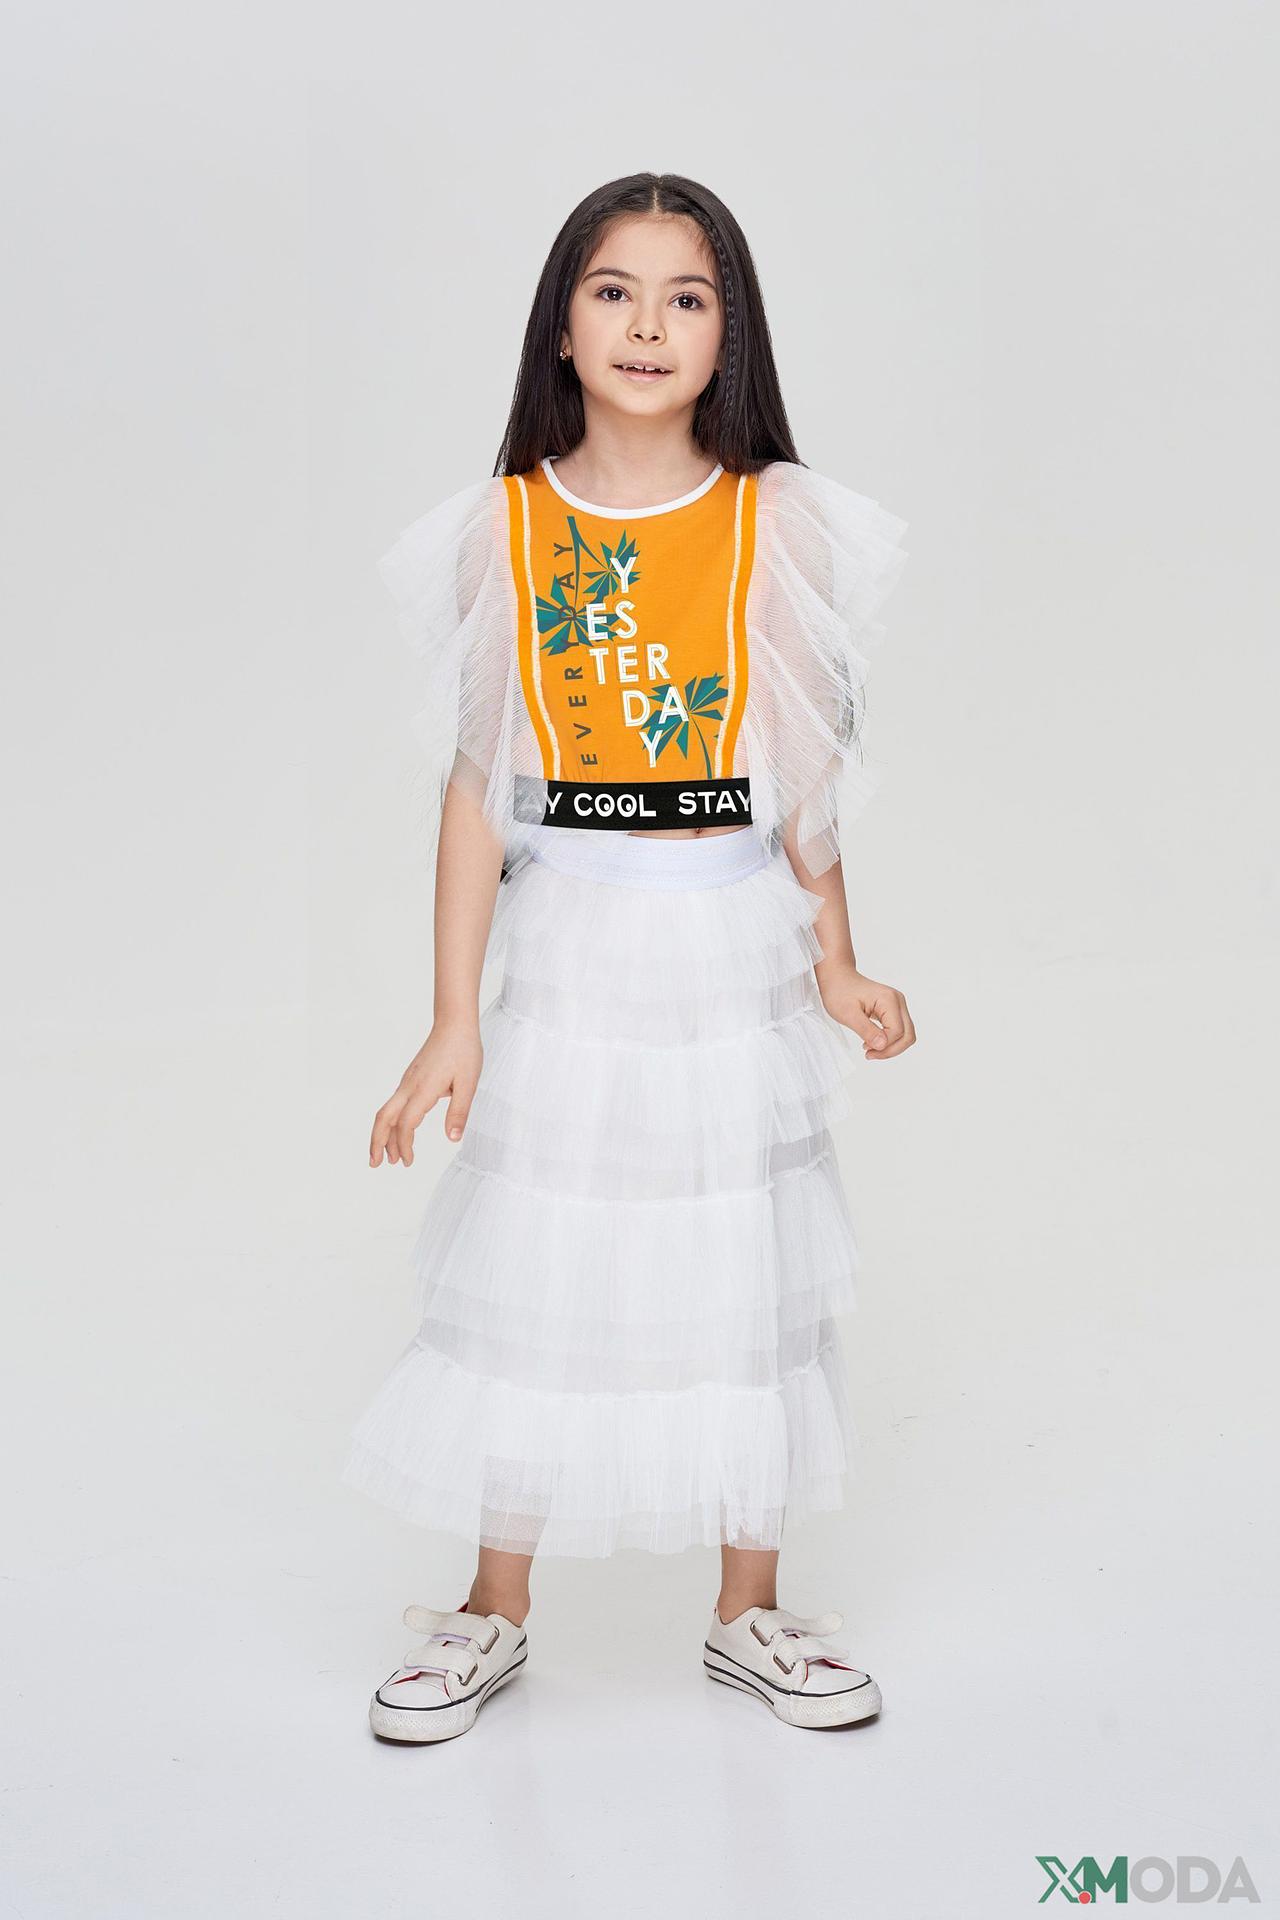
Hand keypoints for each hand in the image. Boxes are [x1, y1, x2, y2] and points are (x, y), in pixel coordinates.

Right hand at [369, 1019, 483, 1166]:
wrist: (454, 1023)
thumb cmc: (463, 1050)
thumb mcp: (469, 1083)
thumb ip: (460, 1112)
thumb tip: (452, 1138)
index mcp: (423, 1089)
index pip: (405, 1123)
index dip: (404, 1145)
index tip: (408, 1162)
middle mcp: (409, 1086)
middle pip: (383, 1117)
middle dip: (377, 1142)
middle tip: (375, 1164)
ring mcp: (407, 1082)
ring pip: (386, 1111)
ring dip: (383, 1134)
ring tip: (386, 1156)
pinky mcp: (411, 1079)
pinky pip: (395, 1104)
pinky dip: (392, 1122)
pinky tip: (399, 1131)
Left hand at [817, 964, 915, 1059]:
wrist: (837, 978)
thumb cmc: (839, 992)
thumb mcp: (848, 1014)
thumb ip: (866, 1030)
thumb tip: (882, 1045)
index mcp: (889, 1000)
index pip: (897, 1032)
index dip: (884, 1046)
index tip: (865, 1049)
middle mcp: (898, 1001)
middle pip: (908, 1035)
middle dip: (891, 1050)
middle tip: (870, 1054)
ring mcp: (897, 1005)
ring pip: (905, 1035)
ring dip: (890, 1047)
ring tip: (869, 1049)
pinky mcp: (893, 1010)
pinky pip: (898, 1030)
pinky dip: (888, 1040)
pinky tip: (872, 1042)